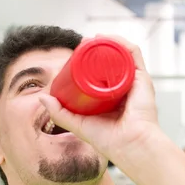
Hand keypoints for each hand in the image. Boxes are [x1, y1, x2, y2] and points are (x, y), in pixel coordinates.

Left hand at [38, 35, 159, 159]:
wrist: (130, 145)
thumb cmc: (110, 141)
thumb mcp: (79, 124)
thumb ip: (60, 113)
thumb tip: (42, 97)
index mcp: (115, 97)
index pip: (104, 73)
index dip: (91, 61)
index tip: (77, 54)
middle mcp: (127, 87)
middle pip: (113, 61)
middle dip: (98, 49)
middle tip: (83, 44)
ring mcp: (135, 82)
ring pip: (122, 54)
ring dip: (108, 42)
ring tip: (93, 39)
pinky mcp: (142, 78)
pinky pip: (134, 53)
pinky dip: (122, 43)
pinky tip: (108, 38)